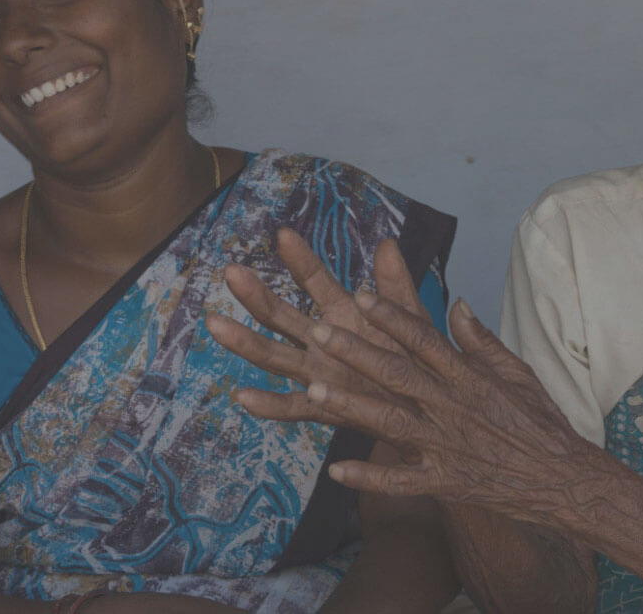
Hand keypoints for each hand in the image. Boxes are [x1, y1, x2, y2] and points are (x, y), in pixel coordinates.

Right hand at [206, 228, 429, 428]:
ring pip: (275, 356)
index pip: (316, 281)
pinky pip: (292, 407)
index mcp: (342, 314)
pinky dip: (268, 405)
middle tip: (231, 271)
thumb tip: (387, 243)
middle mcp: (321, 341)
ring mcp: (319, 373)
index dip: (301, 260)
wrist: (427, 406)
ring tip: (215, 324)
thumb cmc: (413, 358)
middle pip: (281, 316)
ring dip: (244, 342)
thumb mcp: (409, 319)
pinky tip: (243, 397)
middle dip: (257, 295)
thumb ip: (396, 286)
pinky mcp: (325, 406)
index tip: (284, 234)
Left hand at [211, 232, 610, 527]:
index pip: (423, 338)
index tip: (360, 295)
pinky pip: (400, 481)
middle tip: (319, 330)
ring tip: (313, 391)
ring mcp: (447, 446)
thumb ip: (482, 341)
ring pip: (391, 422)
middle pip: (397, 373)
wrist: (565, 479)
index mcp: (469, 378)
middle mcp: (453, 407)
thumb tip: (456, 304)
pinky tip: (335, 472)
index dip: (390, 316)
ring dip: (351, 406)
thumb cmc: (542, 424)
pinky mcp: (446, 482)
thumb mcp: (518, 374)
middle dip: (356, 351)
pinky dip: (369, 477)